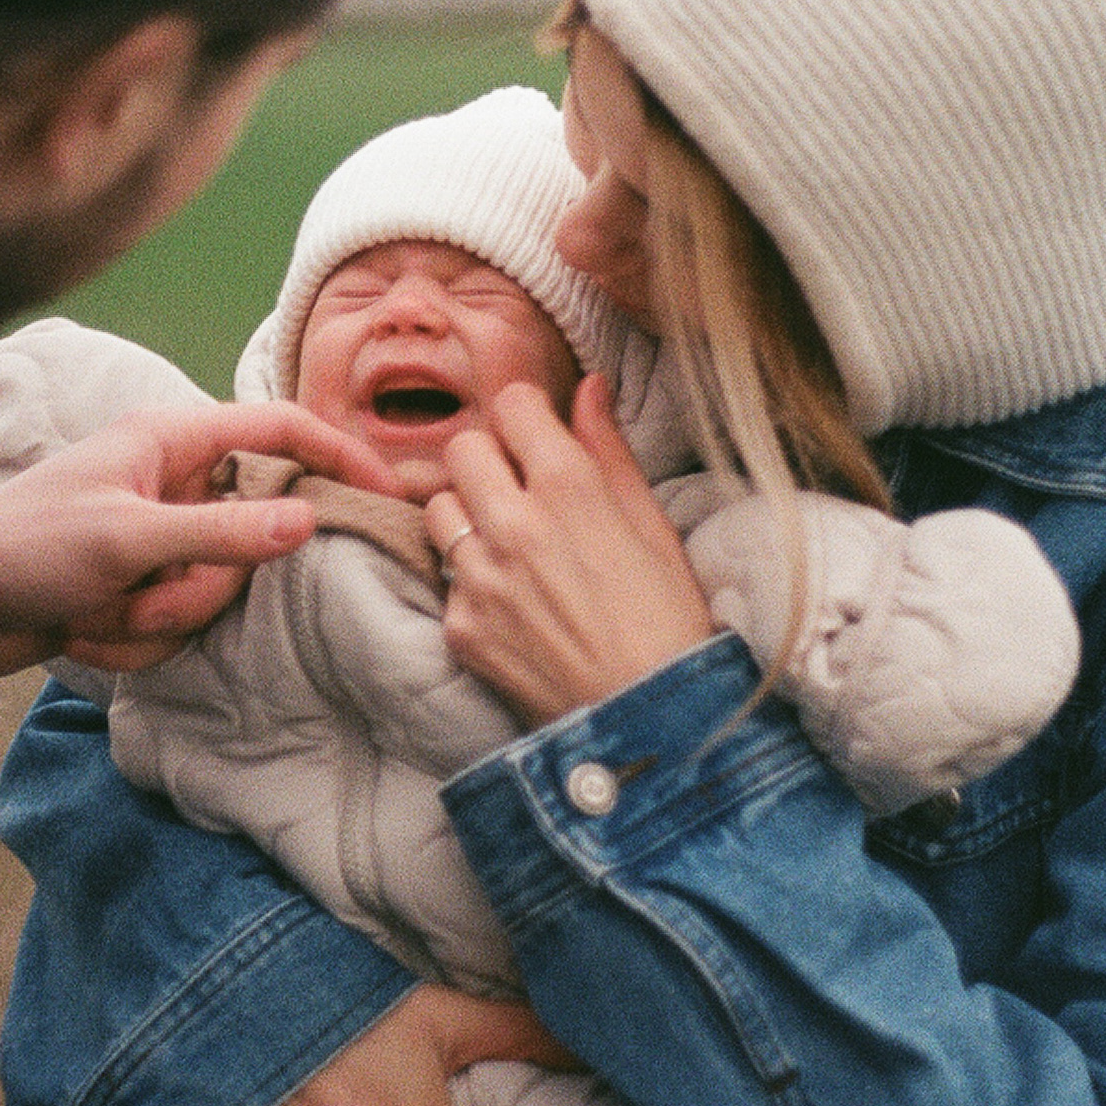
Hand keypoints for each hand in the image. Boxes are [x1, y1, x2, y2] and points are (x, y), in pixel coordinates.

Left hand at [0, 402, 402, 676]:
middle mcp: (172, 484)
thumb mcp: (125, 539)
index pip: (280, 430)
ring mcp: (158, 541)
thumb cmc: (24, 547)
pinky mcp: (140, 588)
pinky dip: (133, 638)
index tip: (388, 496)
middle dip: (198, 583)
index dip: (339, 455)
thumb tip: (307, 518)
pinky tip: (82, 628)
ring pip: (214, 591)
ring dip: (157, 617)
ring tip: (95, 610)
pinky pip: (177, 623)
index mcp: (170, 441)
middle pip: (250, 535)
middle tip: (141, 590)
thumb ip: (221, 531)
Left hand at [426, 374, 715, 723]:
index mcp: (570, 486)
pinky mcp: (461, 626)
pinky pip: (446, 579)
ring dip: (468, 515)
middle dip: (490, 459)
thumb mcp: (651, 523)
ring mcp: (480, 577)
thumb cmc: (667, 617)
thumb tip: (590, 387)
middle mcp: (515, 523)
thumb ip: (609, 449)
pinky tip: (513, 604)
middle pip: (463, 447)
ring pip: (439, 507)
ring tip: (508, 545)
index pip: (512, 404)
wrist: (651, 719)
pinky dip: (472, 584)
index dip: (528, 416)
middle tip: (519, 489)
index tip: (539, 438)